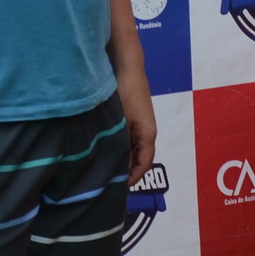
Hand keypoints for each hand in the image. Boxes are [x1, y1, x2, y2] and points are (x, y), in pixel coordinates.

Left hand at [116, 67, 158, 181]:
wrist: (127, 67)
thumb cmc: (125, 92)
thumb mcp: (119, 122)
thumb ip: (119, 145)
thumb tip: (114, 166)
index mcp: (148, 134)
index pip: (144, 164)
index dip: (133, 178)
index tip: (119, 188)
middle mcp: (147, 131)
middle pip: (139, 158)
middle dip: (127, 171)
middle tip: (109, 182)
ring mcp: (140, 124)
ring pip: (133, 148)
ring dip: (123, 159)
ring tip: (106, 169)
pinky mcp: (133, 117)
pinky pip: (128, 138)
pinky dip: (120, 147)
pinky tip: (106, 149)